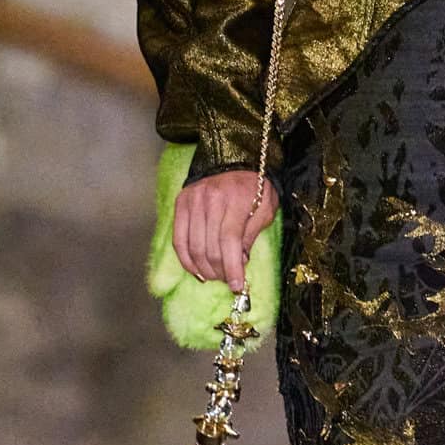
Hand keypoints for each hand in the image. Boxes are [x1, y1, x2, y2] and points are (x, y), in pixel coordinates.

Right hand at [173, 168, 278, 292]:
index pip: (230, 242)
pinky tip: (196, 270)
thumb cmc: (255, 186)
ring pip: (193, 247)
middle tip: (227, 279)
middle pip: (210, 247)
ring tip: (214, 276)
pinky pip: (178, 239)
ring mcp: (192, 200)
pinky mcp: (181, 203)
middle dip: (219, 271)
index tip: (237, 285)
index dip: (232, 268)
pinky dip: (186, 259)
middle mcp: (210, 199)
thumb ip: (251, 234)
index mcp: (235, 199)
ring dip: (204, 269)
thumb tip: (239, 262)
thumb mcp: (265, 208)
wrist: (234, 159)